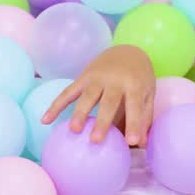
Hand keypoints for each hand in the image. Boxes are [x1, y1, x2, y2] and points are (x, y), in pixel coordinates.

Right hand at [42, 45, 156, 145]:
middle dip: (101, 121)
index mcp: (134, 84)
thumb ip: (144, 117)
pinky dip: (56, 105)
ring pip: (86, 96)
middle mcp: (115, 80)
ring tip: (74, 130)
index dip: (134, 123)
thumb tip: (140, 143)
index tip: (132, 142)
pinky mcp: (83, 78)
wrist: (126, 51)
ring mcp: (96, 78)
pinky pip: (68, 92)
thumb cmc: (139, 78)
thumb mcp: (148, 94)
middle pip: (107, 102)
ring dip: (79, 113)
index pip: (135, 105)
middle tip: (95, 140)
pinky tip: (45, 120)